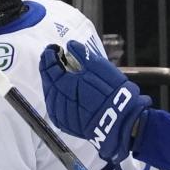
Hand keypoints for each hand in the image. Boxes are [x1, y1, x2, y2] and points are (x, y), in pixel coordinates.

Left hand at [39, 40, 150, 163]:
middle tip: (54, 59)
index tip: (54, 48)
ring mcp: (60, 114)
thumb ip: (82, 55)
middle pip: (47, 80)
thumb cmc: (113, 92)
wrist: (122, 121)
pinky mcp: (66, 124)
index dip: (49, 55)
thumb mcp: (101, 67)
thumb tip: (70, 45)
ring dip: (52, 83)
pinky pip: (55, 107)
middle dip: (49, 69)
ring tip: (60, 75)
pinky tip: (64, 92)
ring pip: (50, 95)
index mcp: (63, 84)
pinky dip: (57, 97)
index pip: (49, 66)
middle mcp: (57, 100)